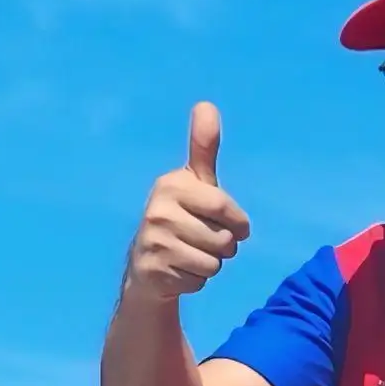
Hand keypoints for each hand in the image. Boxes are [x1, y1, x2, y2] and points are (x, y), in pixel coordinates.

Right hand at [120, 102, 249, 304]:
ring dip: (211, 264)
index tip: (235, 225)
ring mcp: (153, 242)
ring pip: (213, 262)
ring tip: (191, 255)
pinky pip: (199, 281)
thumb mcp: (194, 183)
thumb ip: (202, 147)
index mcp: (170, 185)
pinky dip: (196, 280)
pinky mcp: (153, 271)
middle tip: (206, 241)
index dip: (237, 221)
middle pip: (222, 238)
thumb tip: (206, 104)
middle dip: (224, 246)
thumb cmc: (181, 218)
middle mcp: (157, 211)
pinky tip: (179, 270)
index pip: (222, 205)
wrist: (147, 266)